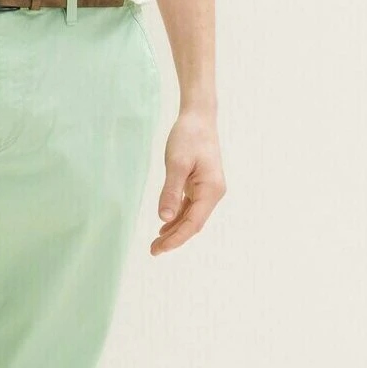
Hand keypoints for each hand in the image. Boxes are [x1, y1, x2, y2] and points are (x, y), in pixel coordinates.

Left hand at [150, 107, 226, 254]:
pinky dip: (177, 217)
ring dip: (175, 229)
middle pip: (193, 223)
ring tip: (157, 243)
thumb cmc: (188, 136)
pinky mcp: (201, 184)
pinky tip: (165, 225)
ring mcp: (208, 189)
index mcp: (211, 190)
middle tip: (153, 250)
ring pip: (191, 217)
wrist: (198, 116)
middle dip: (174, 238)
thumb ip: (170, 192)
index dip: (176, 239)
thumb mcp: (176, 163)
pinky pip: (190, 206)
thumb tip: (163, 218)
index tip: (159, 249)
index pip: (193, 223)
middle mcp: (213, 193)